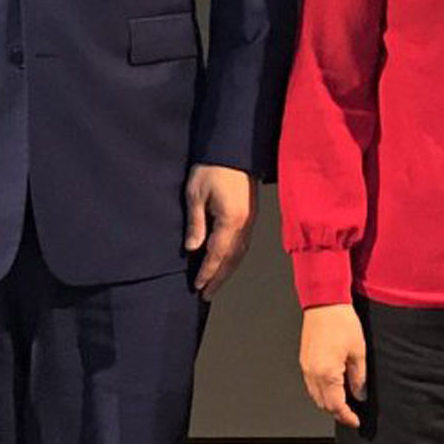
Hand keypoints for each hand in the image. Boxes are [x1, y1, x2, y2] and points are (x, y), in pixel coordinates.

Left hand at [182, 163, 255, 297]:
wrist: (234, 149)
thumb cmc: (212, 168)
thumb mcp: (196, 194)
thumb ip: (195, 223)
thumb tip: (192, 249)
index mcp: (231, 220)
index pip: (218, 254)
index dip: (207, 272)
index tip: (197, 286)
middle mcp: (245, 224)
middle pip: (232, 259)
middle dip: (219, 278)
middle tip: (206, 294)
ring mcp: (251, 220)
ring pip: (240, 253)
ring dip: (227, 271)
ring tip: (215, 283)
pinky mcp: (251, 215)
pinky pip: (244, 244)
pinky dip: (234, 258)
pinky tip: (227, 262)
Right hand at [299, 302, 368, 426]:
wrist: (324, 302)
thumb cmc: (340, 321)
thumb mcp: (358, 352)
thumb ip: (359, 378)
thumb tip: (360, 394)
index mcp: (327, 373)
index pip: (336, 406)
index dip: (347, 417)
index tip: (355, 421)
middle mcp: (313, 373)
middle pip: (323, 404)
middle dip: (337, 412)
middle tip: (352, 414)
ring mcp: (306, 367)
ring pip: (315, 396)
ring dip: (328, 402)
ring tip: (344, 402)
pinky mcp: (304, 360)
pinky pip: (311, 384)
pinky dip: (321, 391)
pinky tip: (333, 387)